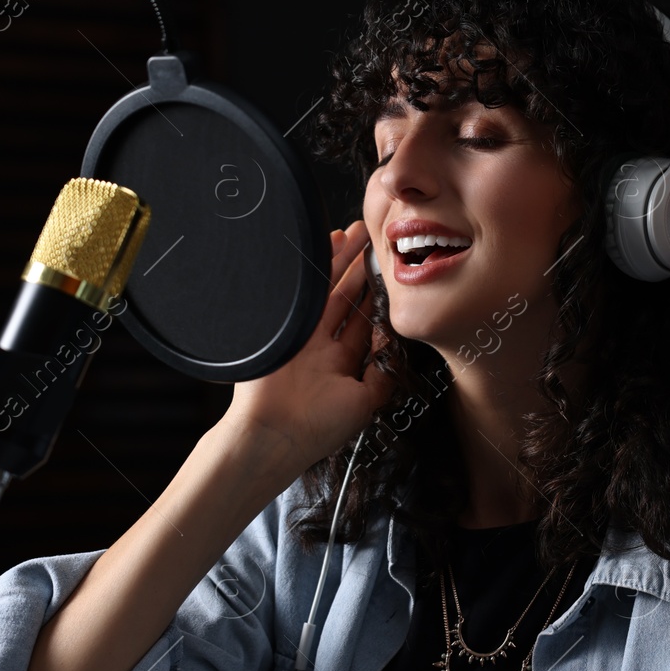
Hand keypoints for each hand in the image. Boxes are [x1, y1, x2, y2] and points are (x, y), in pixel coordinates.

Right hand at [223, 220, 393, 470]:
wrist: (274, 436)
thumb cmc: (317, 429)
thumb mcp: (363, 403)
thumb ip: (381, 376)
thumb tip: (395, 353)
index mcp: (340, 365)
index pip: (363, 324)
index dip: (375, 299)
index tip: (386, 276)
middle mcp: (322, 348)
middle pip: (345, 300)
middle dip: (359, 271)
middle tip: (372, 243)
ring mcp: (302, 336)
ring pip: (326, 291)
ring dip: (340, 263)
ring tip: (354, 234)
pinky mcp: (285, 329)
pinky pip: (304, 293)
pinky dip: (316, 271)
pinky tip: (327, 247)